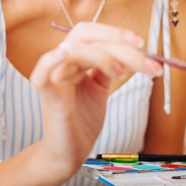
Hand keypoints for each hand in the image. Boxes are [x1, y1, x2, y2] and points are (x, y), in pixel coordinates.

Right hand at [29, 22, 162, 177]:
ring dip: (103, 55)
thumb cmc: (83, 121)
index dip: (116, 33)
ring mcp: (53, 76)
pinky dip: (54, 58)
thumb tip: (134, 50)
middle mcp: (63, 62)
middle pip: (85, 35)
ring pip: (75, 49)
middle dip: (115, 38)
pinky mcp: (48, 94)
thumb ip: (110, 66)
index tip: (141, 43)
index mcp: (76, 59)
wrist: (70, 152)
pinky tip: (67, 54)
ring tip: (121, 73)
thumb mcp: (101, 87)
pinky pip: (43, 69)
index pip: (93, 33)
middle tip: (140, 50)